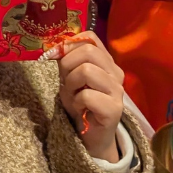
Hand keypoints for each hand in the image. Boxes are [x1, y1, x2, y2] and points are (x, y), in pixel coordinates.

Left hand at [45, 32, 125, 162]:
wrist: (91, 135)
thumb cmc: (81, 104)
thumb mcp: (69, 78)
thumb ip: (66, 61)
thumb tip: (55, 47)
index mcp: (106, 61)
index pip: (90, 37)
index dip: (69, 44)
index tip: (56, 57)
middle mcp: (115, 72)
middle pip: (88, 51)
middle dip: (68, 65)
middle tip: (66, 82)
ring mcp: (117, 91)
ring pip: (87, 71)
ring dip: (71, 84)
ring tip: (73, 96)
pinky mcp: (114, 109)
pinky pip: (87, 95)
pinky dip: (77, 102)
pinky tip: (81, 109)